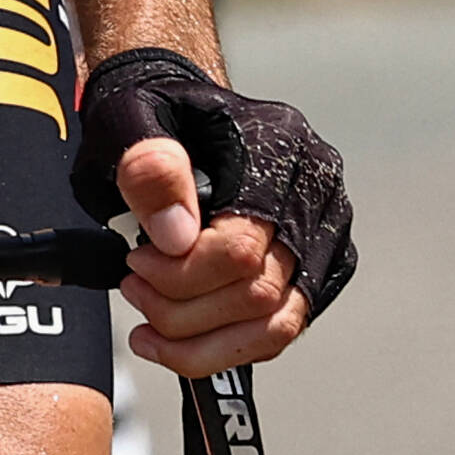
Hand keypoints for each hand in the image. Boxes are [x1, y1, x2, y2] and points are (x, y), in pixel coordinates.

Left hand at [76, 48, 353, 375]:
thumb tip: (173, 237)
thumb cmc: (154, 110)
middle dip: (183, 309)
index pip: (243, 246)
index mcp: (281, 150)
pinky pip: (280, 329)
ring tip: (148, 329)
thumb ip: (149, 168)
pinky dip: (225, 347)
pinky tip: (178, 341)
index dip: (180, 272)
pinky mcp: (315, 269)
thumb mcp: (130, 118)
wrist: (176, 108)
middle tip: (133, 288)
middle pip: (262, 292)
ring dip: (203, 343)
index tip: (134, 262)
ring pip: (278, 324)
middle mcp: (318, 195)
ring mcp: (324, 235)